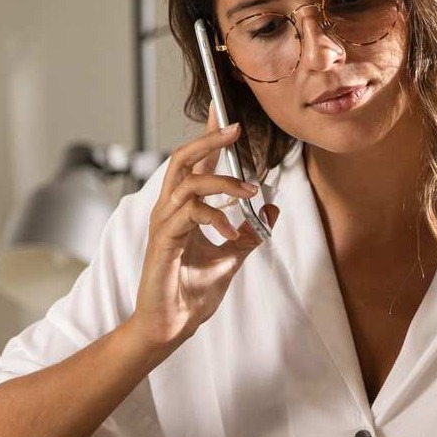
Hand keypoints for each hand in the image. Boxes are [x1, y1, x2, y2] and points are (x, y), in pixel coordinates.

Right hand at [128, 122, 278, 348]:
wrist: (171, 325)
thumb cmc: (191, 293)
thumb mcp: (232, 257)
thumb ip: (251, 231)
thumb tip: (272, 207)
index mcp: (182, 210)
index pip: (194, 163)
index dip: (208, 136)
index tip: (222, 110)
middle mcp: (169, 210)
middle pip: (182, 159)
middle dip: (209, 140)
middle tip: (235, 128)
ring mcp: (163, 224)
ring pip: (187, 182)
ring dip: (222, 182)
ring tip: (249, 192)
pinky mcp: (163, 242)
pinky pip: (187, 214)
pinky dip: (214, 217)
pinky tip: (231, 231)